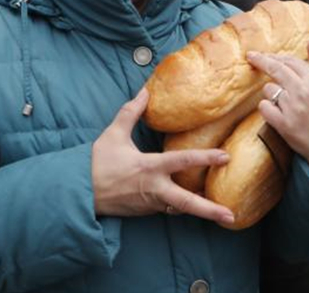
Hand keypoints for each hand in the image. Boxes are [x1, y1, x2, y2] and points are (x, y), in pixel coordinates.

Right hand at [91, 89, 234, 224]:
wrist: (79, 192)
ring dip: (199, 211)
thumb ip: (131, 112)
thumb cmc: (96, 163)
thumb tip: (144, 92)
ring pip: (180, 208)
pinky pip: (168, 209)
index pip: (182, 161)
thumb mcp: (113, 134)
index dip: (205, 158)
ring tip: (222, 215)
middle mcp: (153, 188)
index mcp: (149, 167)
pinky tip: (193, 205)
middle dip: (210, 210)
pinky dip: (181, 207)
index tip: (225, 157)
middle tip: (230, 217)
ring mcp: (150, 203)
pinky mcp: (146, 211)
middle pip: (187, 202)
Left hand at [247, 41, 308, 178]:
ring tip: (283, 100)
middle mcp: (302, 92)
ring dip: (271, 91)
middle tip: (251, 56)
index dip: (276, 57)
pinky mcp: (283, 124)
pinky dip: (266, 107)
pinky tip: (276, 111)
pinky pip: (264, 107)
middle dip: (261, 60)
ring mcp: (291, 108)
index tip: (266, 55)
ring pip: (268, 89)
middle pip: (275, 69)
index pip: (290, 61)